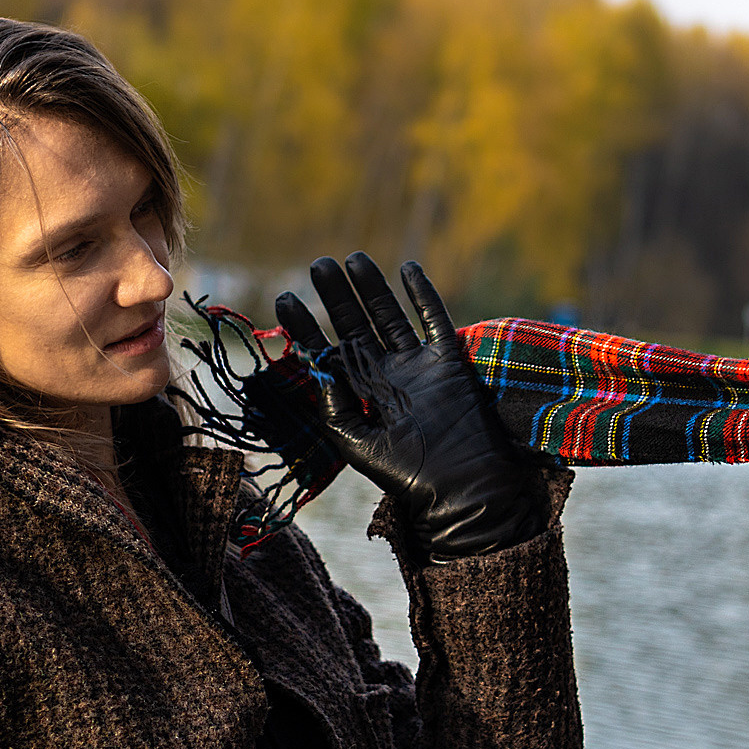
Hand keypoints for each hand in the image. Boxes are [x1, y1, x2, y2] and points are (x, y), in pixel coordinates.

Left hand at [275, 253, 545, 563]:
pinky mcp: (449, 361)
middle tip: (318, 264)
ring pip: (390, 316)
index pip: (327, 353)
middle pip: (356, 326)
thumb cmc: (409, 477)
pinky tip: (408, 268)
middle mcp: (387, 375)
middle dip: (336, 297)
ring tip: (353, 258)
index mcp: (361, 396)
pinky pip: (435, 320)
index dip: (306, 328)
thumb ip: (334, 407)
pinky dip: (423, 295)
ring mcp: (418, 365)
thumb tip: (317, 367)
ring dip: (372, 288)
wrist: (463, 490)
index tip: (285, 300)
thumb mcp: (358, 445)